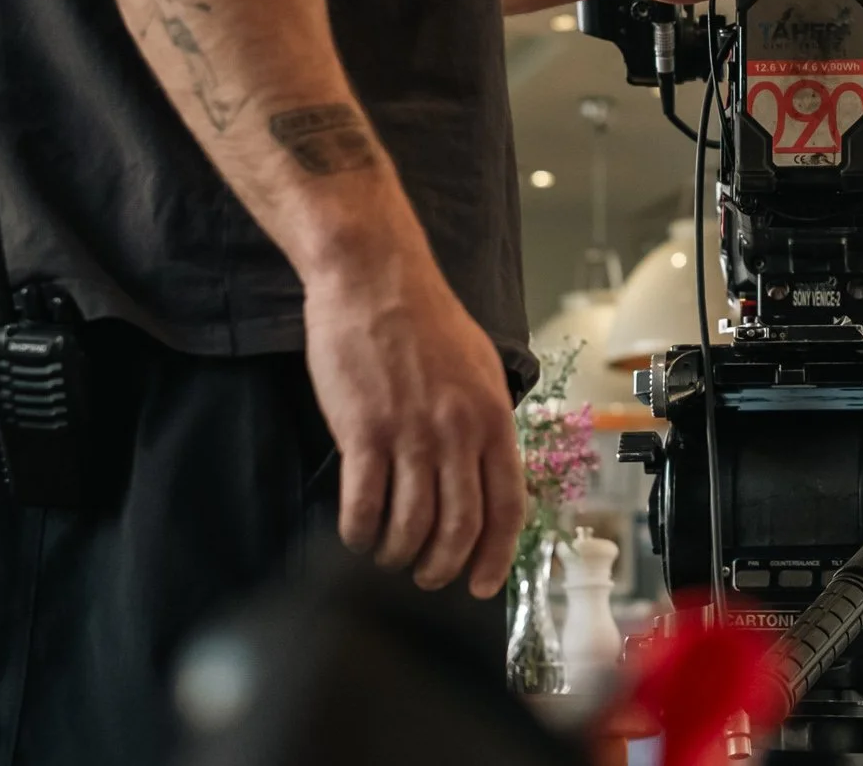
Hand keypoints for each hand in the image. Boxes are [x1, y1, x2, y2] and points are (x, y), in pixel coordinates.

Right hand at [302, 244, 524, 596]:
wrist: (374, 278)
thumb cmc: (423, 319)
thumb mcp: (479, 367)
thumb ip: (485, 421)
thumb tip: (488, 471)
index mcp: (493, 418)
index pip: (508, 507)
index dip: (495, 556)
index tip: (481, 584)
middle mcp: (458, 432)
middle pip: (458, 528)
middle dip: (441, 568)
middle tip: (424, 576)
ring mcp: (411, 434)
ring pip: (410, 526)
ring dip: (396, 554)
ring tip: (385, 554)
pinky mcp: (363, 431)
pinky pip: (363, 506)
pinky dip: (358, 533)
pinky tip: (354, 534)